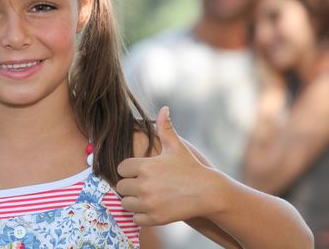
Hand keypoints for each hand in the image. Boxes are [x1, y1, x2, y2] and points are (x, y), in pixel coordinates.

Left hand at [117, 107, 217, 225]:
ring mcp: (149, 203)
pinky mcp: (155, 218)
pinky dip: (141, 214)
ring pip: (125, 203)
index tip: (138, 170)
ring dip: (133, 200)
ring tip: (145, 195)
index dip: (129, 169)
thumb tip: (164, 108)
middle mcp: (144, 185)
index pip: (121, 168)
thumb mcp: (177, 146)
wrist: (208, 192)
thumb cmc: (190, 167)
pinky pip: (135, 218)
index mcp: (146, 166)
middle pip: (120, 186)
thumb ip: (165, 128)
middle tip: (142, 184)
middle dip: (129, 185)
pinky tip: (151, 206)